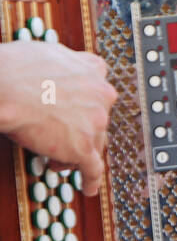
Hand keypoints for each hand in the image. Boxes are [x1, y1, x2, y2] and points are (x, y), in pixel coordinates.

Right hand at [0, 43, 116, 195]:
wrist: (4, 87)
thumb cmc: (14, 69)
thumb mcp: (47, 53)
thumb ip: (64, 64)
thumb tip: (56, 66)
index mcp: (93, 69)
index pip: (98, 92)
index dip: (88, 105)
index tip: (83, 114)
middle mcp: (101, 94)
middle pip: (97, 120)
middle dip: (80, 131)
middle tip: (62, 139)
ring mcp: (96, 121)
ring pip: (94, 143)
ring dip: (76, 154)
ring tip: (57, 161)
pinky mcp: (83, 146)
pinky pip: (93, 168)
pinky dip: (90, 179)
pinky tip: (87, 187)